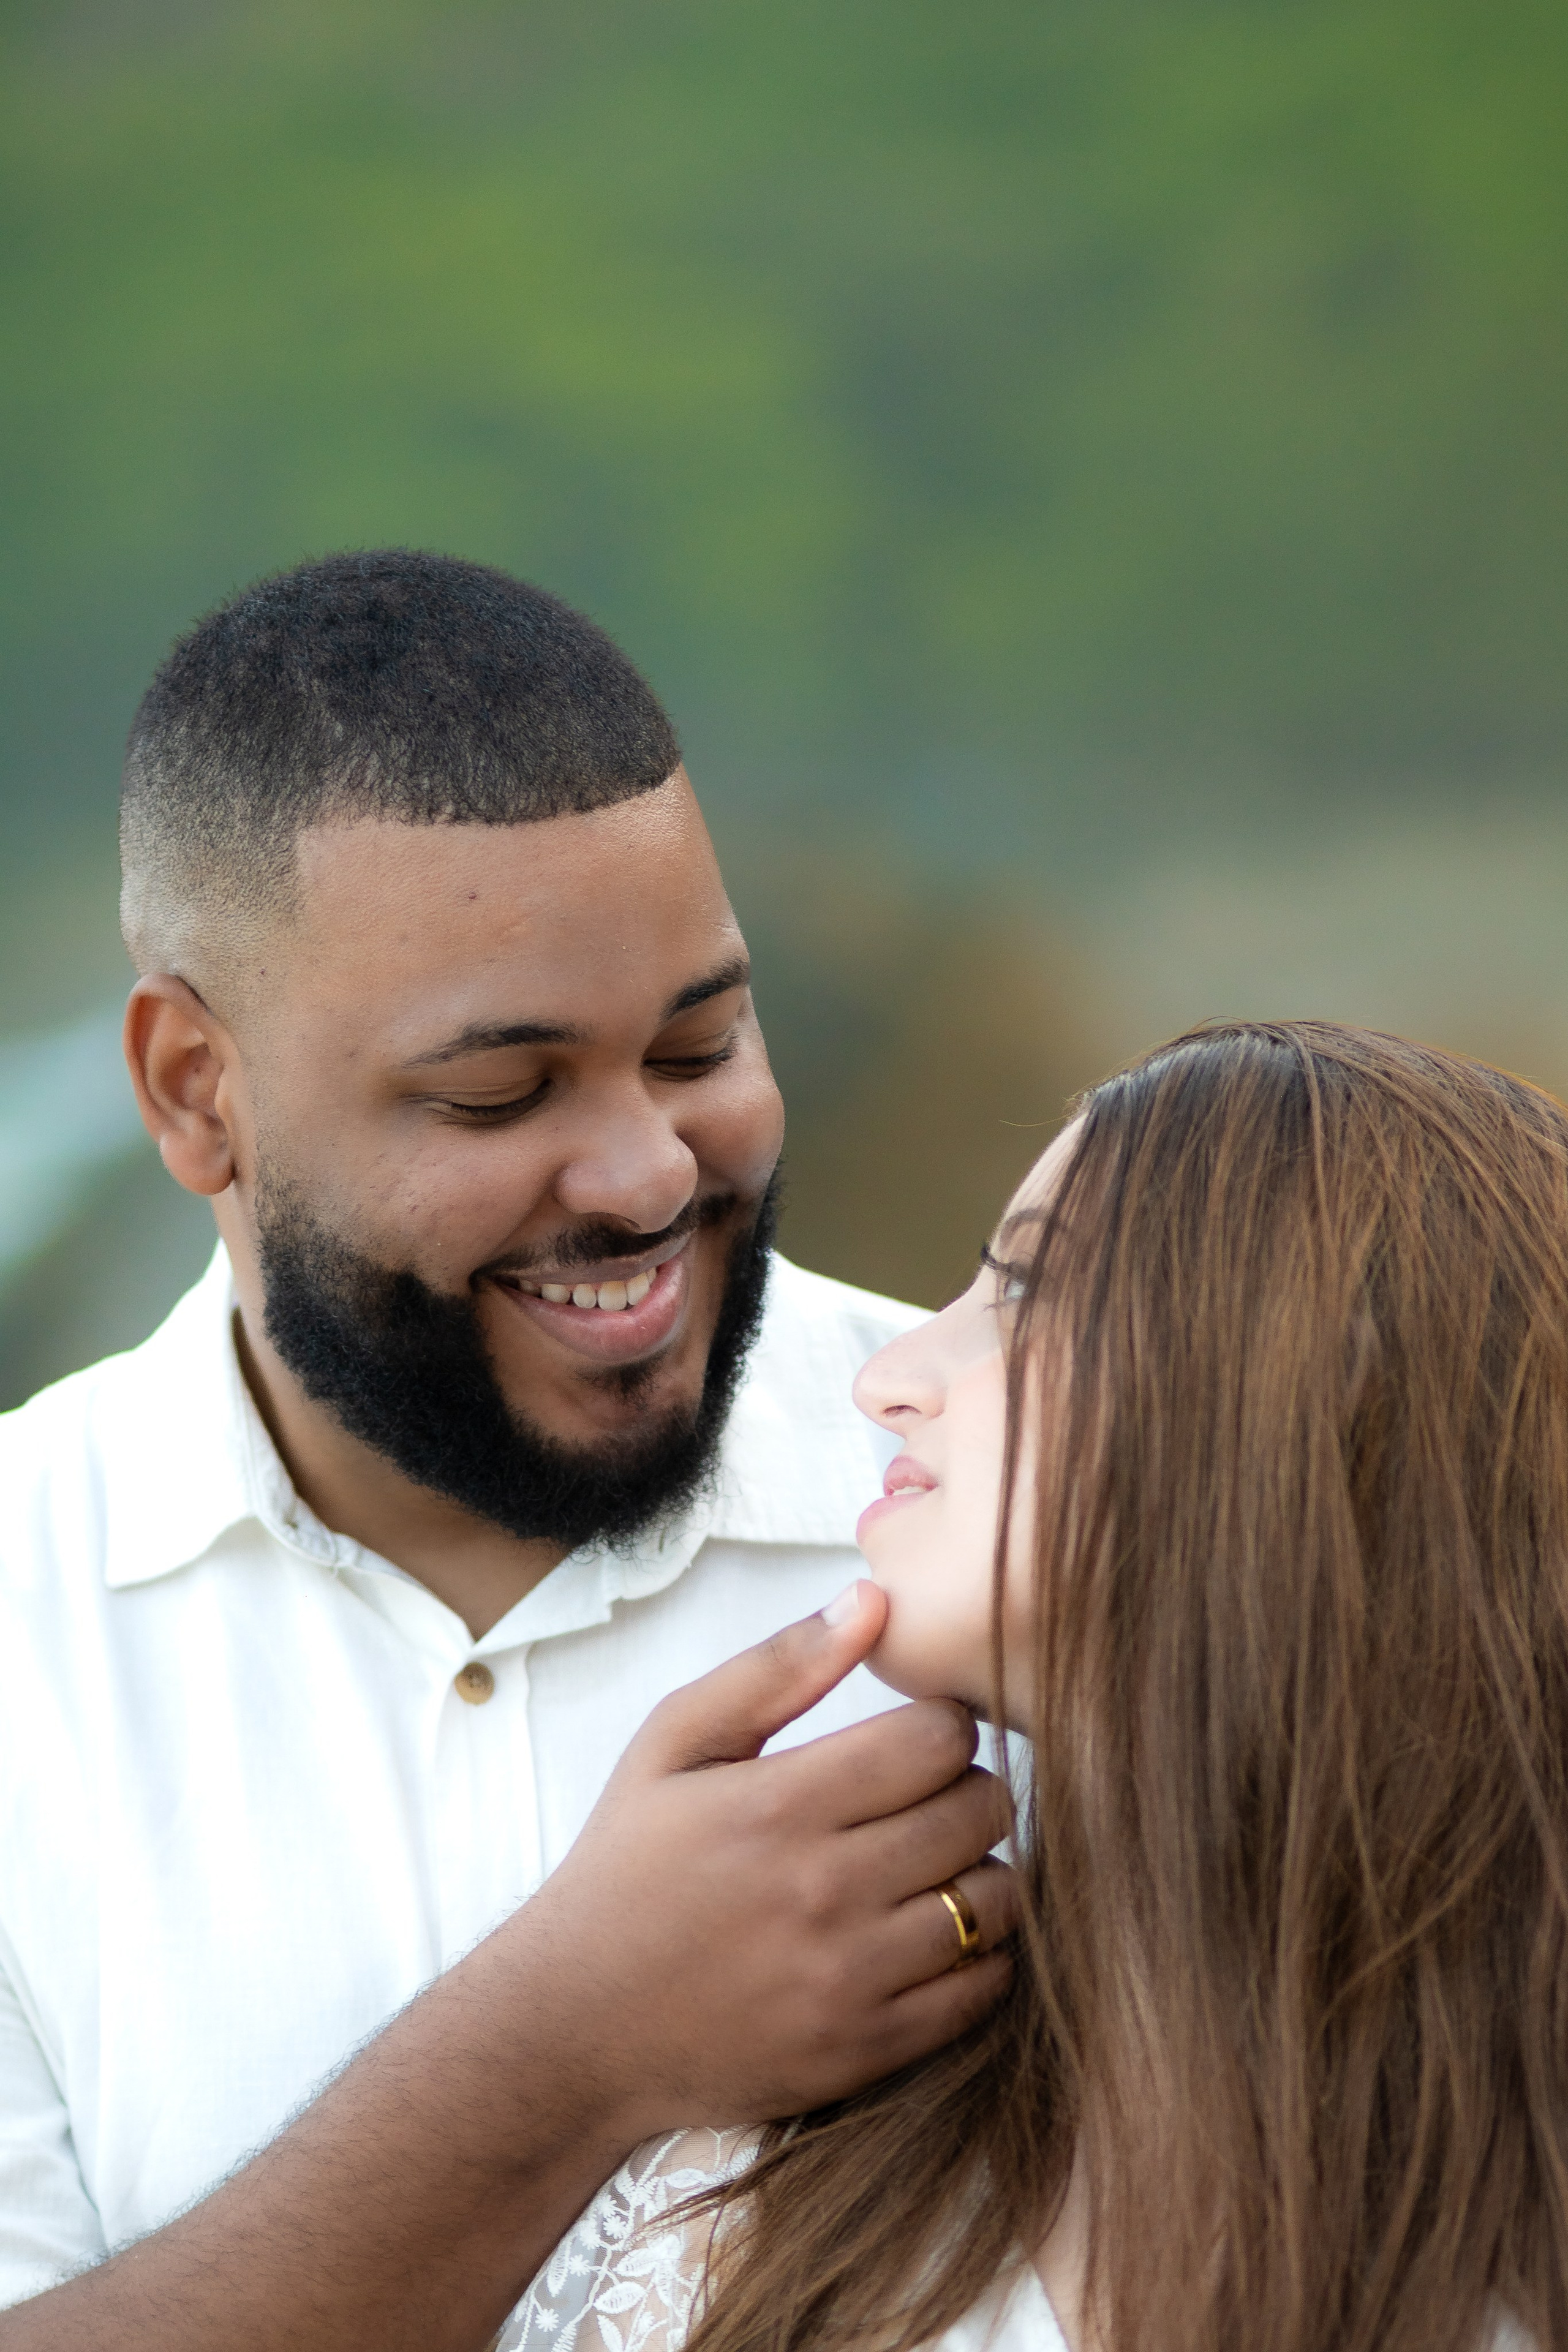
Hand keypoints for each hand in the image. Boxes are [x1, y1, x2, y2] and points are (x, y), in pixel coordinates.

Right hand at [526, 1578, 1017, 2140]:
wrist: (574, 2029)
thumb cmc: (625, 1871)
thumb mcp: (672, 1744)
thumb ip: (776, 1667)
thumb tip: (873, 1600)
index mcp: (781, 1804)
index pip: (938, 1740)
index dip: (943, 1725)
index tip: (917, 1738)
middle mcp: (825, 1891)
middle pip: (979, 1812)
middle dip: (967, 1789)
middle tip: (929, 1798)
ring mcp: (849, 1978)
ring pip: (993, 1902)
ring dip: (980, 1872)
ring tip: (935, 1866)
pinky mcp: (865, 2050)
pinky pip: (980, 1991)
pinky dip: (980, 1956)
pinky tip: (936, 1934)